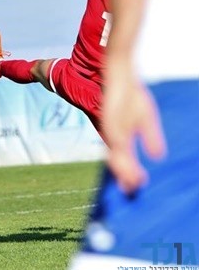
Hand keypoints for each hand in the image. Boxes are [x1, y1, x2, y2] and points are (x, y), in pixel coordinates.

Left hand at [103, 61, 165, 192]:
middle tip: (131, 193)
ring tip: (132, 188)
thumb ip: (150, 137)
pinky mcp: (112, 125)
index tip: (132, 188)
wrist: (120, 77)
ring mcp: (111, 131)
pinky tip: (132, 171)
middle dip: (123, 177)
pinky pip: (118, 148)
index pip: (121, 158)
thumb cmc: (131, 95)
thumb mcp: (144, 119)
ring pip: (116, 159)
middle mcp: (112, 136)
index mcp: (117, 135)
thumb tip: (158, 157)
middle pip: (116, 162)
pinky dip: (124, 162)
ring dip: (124, 174)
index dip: (126, 172)